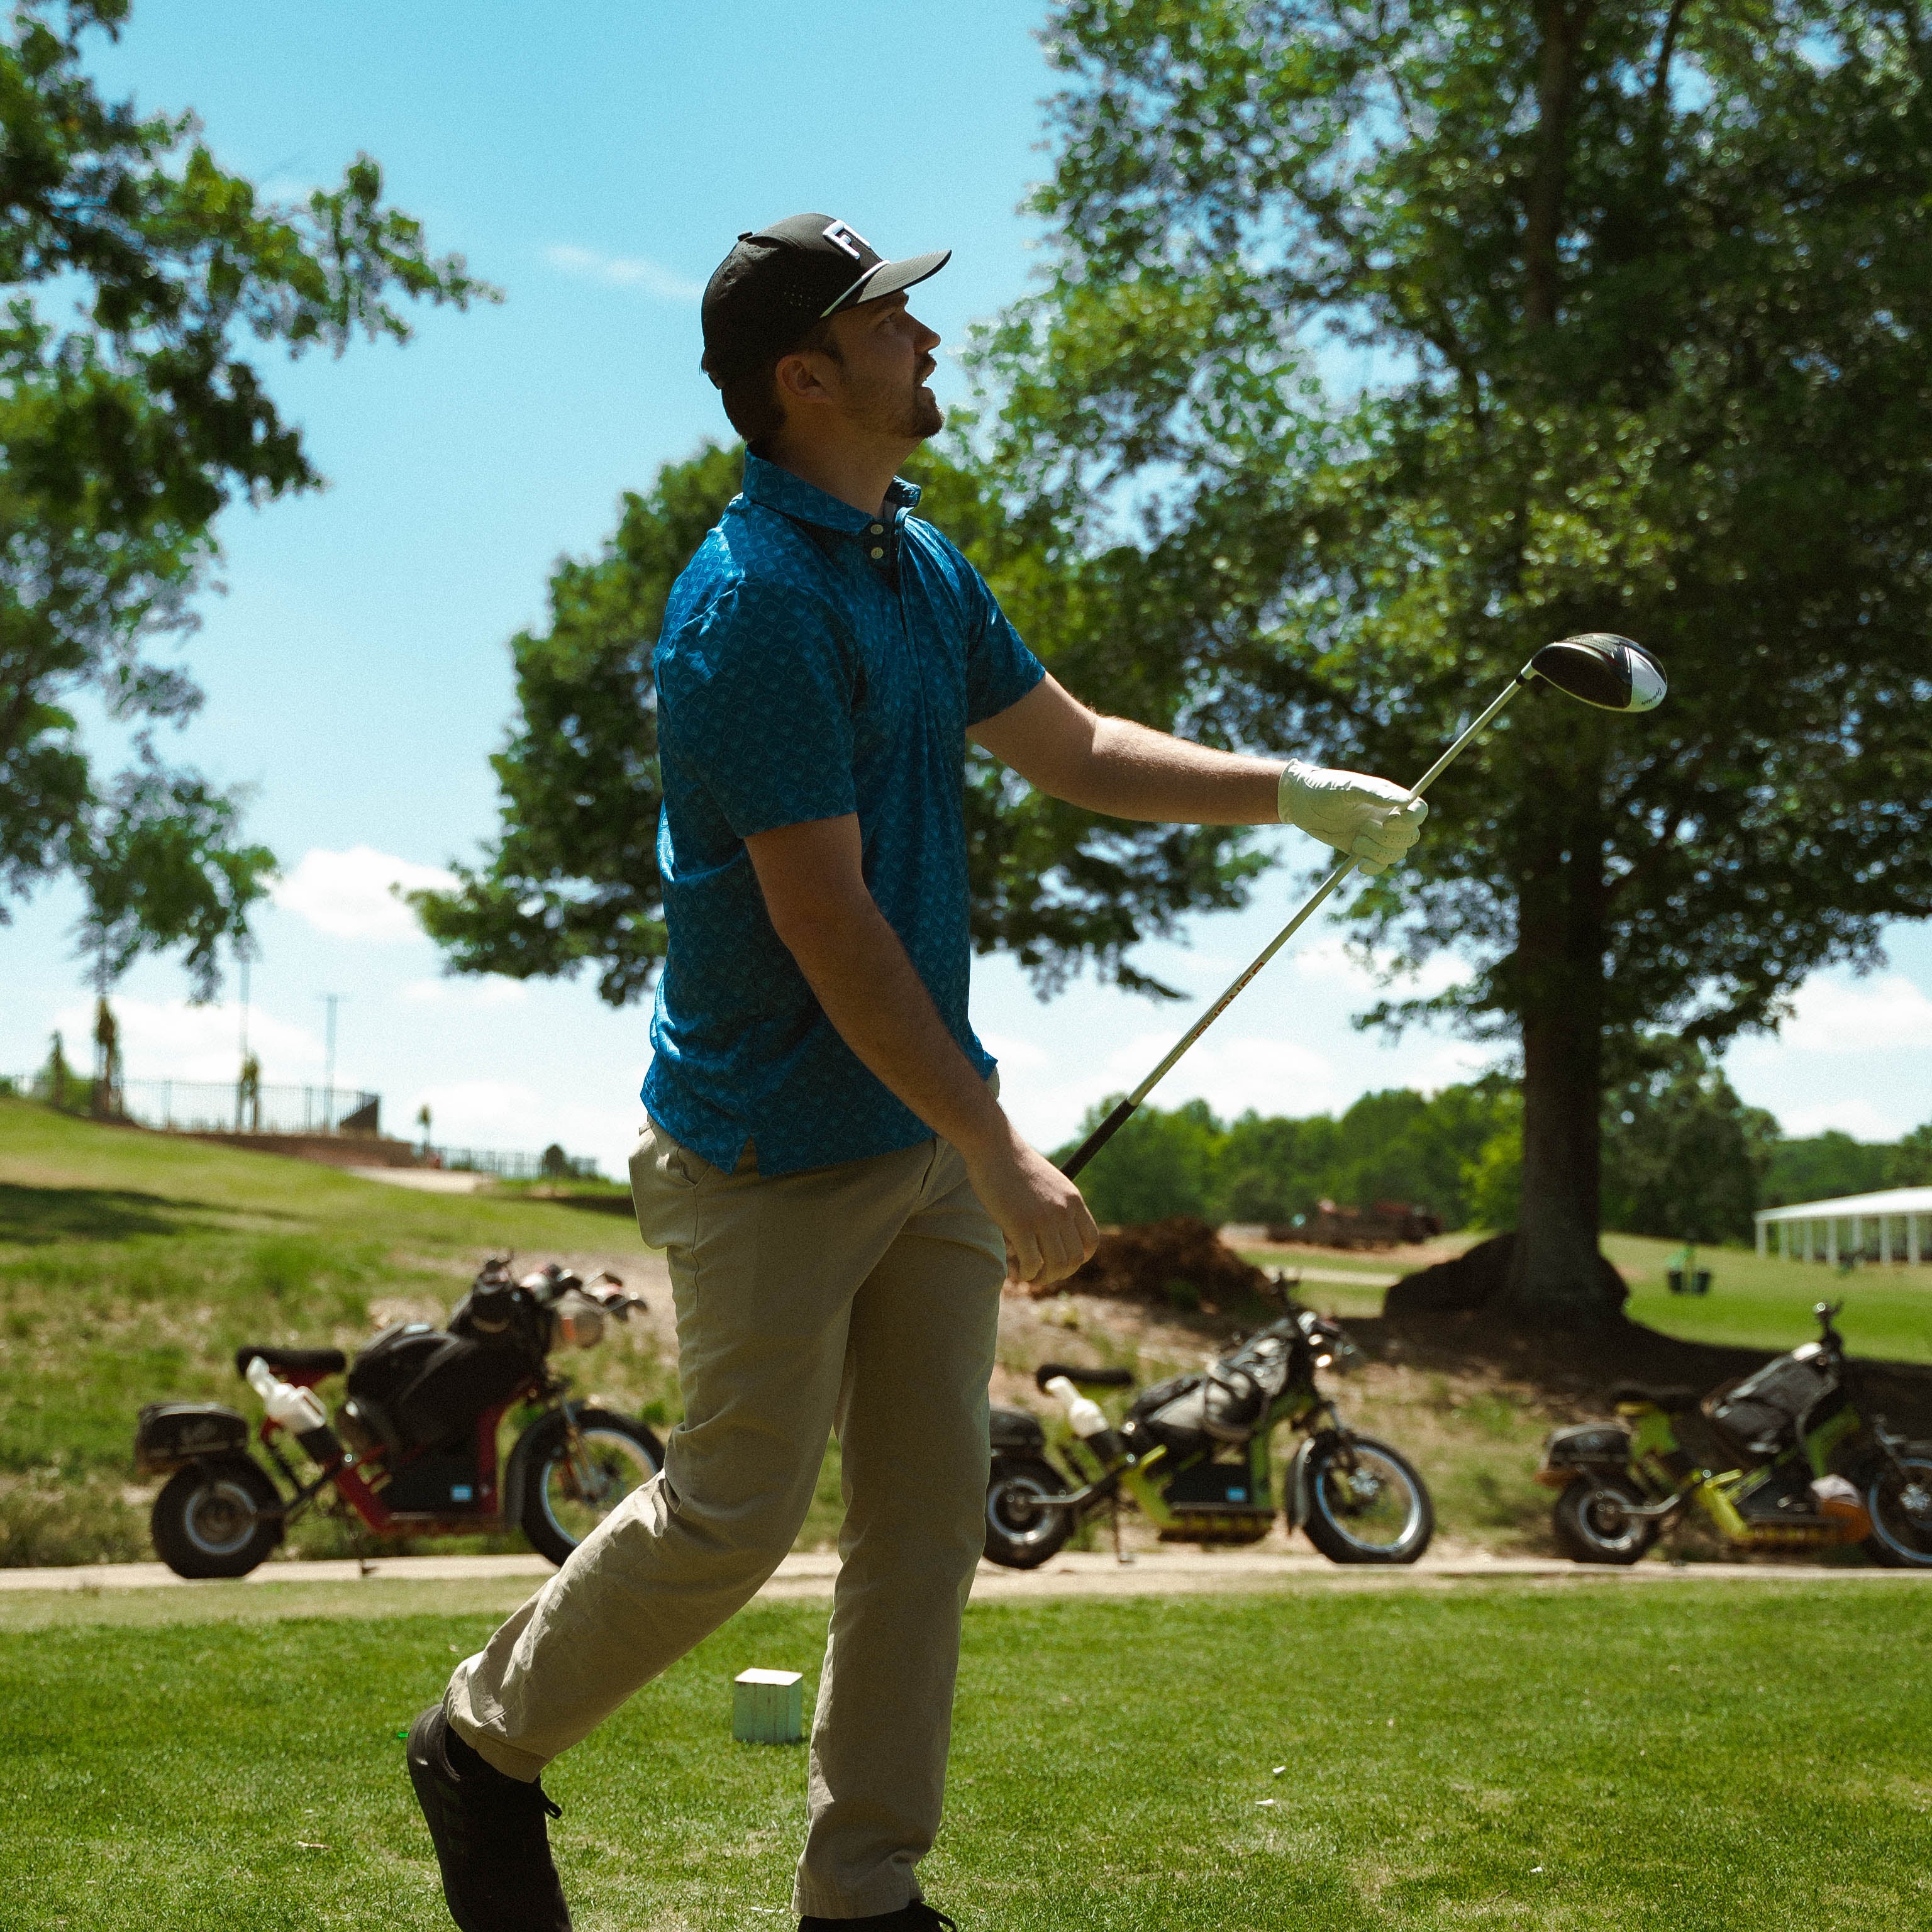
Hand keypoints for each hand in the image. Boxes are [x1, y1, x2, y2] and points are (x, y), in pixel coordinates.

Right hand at [959, 1122, 1099, 1287]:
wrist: (994, 1146)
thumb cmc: (1015, 1164)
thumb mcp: (1049, 1181)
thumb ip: (1056, 1204)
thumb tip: (1053, 1229)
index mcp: (1073, 1200)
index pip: (1091, 1241)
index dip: (1080, 1258)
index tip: (1063, 1262)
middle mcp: (1063, 1210)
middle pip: (1075, 1258)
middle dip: (1060, 1273)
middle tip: (1044, 1274)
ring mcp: (1044, 1218)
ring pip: (1056, 1265)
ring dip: (1044, 1277)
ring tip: (1031, 1276)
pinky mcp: (1021, 1225)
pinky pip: (1032, 1263)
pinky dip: (1027, 1274)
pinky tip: (1019, 1272)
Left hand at [1277, 758, 1427, 873]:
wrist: (1301, 803)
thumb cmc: (1325, 787)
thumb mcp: (1349, 787)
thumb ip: (1376, 793)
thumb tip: (1407, 800)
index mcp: (1389, 799)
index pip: (1418, 811)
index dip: (1411, 820)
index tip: (1389, 820)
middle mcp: (1387, 817)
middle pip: (1410, 836)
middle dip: (1389, 838)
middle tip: (1365, 828)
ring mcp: (1376, 835)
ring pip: (1396, 853)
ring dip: (1378, 851)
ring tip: (1356, 840)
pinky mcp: (1363, 850)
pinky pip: (1380, 864)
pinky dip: (1374, 867)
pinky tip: (1360, 864)